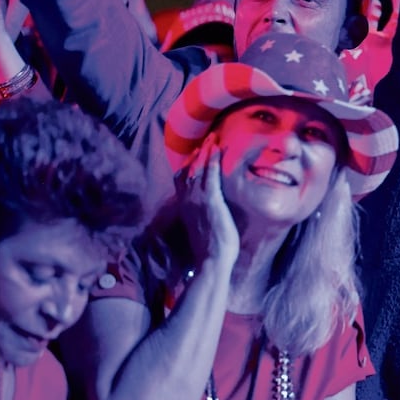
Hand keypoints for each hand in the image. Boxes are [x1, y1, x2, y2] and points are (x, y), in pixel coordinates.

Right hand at [179, 137, 238, 268]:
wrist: (211, 261)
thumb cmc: (209, 252)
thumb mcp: (200, 231)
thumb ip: (199, 219)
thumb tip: (203, 217)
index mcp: (184, 208)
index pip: (181, 181)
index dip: (186, 166)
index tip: (192, 155)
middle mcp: (188, 200)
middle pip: (188, 170)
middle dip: (196, 153)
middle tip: (205, 139)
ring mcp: (199, 199)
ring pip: (199, 168)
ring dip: (206, 151)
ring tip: (213, 138)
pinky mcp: (212, 200)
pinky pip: (212, 174)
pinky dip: (214, 160)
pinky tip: (218, 149)